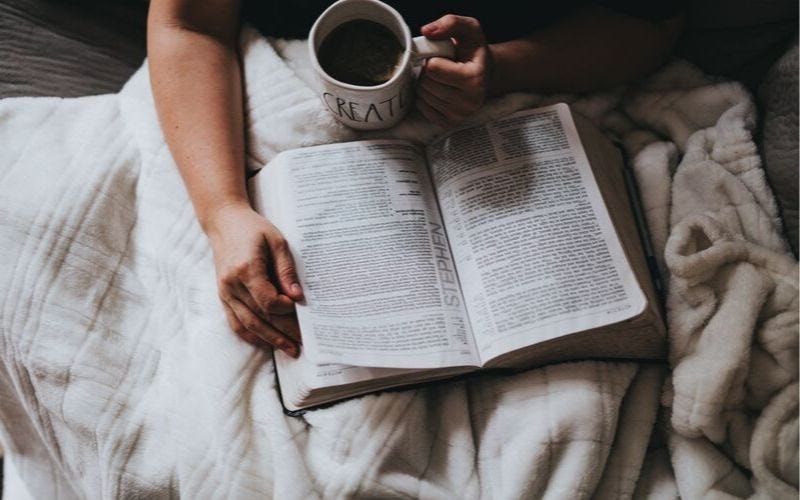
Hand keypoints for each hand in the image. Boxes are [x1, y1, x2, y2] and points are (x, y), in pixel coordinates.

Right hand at [206, 203, 303, 356]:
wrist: (224, 222)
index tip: (298, 308)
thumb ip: (286, 269)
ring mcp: (225, 292)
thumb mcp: (277, 241)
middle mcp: (232, 284)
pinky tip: (266, 342)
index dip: (284, 309)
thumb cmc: (253, 229)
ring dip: (269, 339)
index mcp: (246, 269)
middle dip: (282, 332)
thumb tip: (297, 296)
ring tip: (289, 349)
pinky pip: (235, 322)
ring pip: (248, 324)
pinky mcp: (223, 296)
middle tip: (301, 344)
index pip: (267, 300)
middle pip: (259, 316)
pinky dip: (250, 335)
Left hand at [416, 15, 492, 126]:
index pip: (433, 68)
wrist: (484, 74)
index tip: (444, 57)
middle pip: (426, 83)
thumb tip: (427, 31)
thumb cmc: (473, 52)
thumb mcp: (469, 30)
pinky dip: (425, 97)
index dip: (434, 58)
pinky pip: (422, 107)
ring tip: (441, 78)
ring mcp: (459, 115)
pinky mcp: (449, 123)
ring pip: (422, 95)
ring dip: (426, 83)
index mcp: (474, 78)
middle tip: (442, 68)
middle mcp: (469, 101)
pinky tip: (439, 90)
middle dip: (428, 72)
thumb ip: (450, 23)